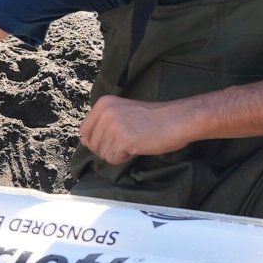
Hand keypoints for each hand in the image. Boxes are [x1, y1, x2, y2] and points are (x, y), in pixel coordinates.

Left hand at [78, 94, 193, 164]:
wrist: (177, 120)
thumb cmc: (155, 118)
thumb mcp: (123, 112)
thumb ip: (103, 123)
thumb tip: (84, 141)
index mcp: (104, 103)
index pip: (84, 130)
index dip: (98, 140)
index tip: (115, 138)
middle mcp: (106, 112)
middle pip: (93, 144)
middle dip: (109, 148)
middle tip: (129, 140)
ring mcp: (113, 126)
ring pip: (103, 154)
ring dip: (118, 153)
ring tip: (135, 142)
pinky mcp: (123, 140)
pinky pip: (113, 159)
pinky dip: (125, 158)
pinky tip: (137, 147)